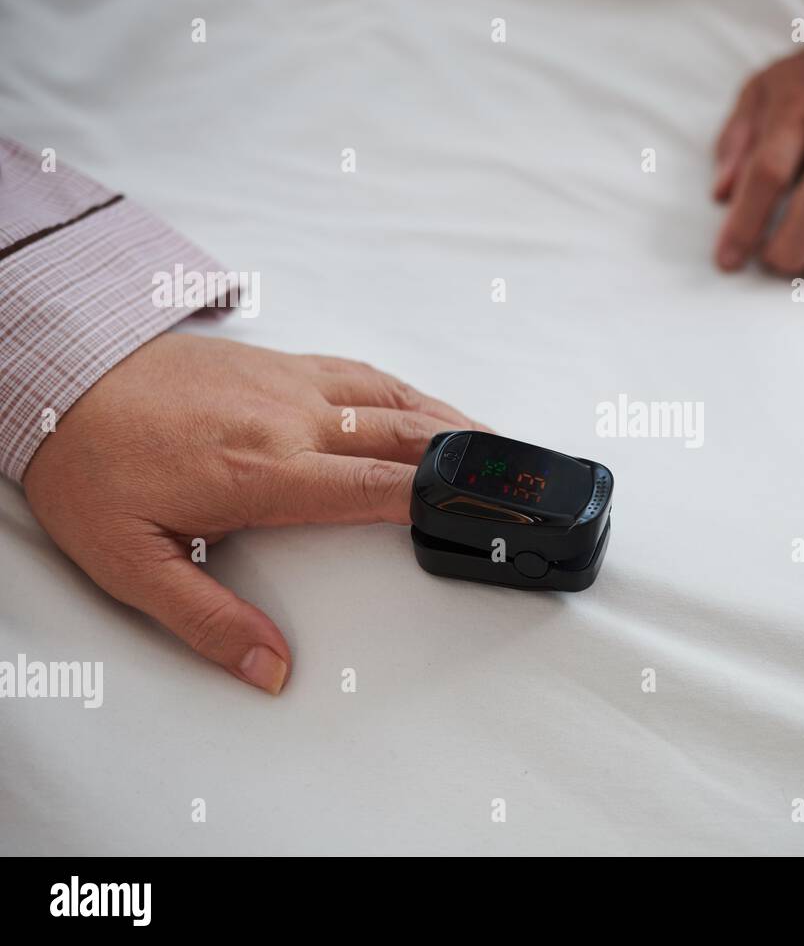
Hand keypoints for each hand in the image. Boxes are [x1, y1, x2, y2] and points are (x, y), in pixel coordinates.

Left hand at [22, 333, 487, 694]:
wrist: (57, 375)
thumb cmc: (91, 466)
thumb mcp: (129, 564)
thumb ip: (206, 620)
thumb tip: (271, 667)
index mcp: (264, 472)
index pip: (374, 487)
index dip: (439, 498)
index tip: (485, 511)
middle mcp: (292, 420)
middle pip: (404, 436)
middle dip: (468, 458)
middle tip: (518, 476)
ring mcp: (290, 384)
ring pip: (394, 399)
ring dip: (451, 421)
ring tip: (496, 443)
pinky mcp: (280, 363)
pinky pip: (365, 374)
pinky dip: (410, 393)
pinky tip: (426, 407)